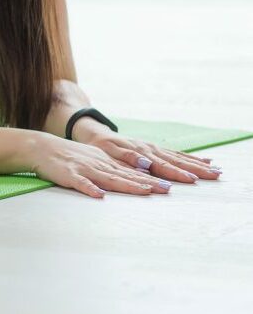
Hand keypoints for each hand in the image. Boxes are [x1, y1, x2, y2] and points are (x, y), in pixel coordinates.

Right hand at [28, 134, 195, 198]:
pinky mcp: (68, 175)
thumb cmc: (68, 157)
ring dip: (128, 185)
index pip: (133, 171)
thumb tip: (133, 180)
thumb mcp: (93, 160)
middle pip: (127, 175)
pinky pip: (80, 183)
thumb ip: (111, 170)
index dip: (153, 178)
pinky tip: (99, 195)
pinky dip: (90, 188)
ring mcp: (84, 168)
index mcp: (106, 161)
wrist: (40, 147)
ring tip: (146, 191)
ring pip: (109, 178)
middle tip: (169, 190)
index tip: (173, 185)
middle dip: (148, 183)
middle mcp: (99, 164)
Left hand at [79, 127, 221, 184]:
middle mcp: (151, 150)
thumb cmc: (102, 146)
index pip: (162, 166)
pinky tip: (206, 161)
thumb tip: (146, 164)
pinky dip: (191, 157)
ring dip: (198, 165)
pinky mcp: (156, 148)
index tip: (192, 180)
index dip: (176, 174)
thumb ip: (128, 158)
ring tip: (216, 171)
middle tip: (215, 176)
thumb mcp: (109, 152)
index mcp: (141, 153)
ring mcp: (155, 148)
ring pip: (180, 157)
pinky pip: (177, 153)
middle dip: (196, 169)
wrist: (97, 133)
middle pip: (176, 162)